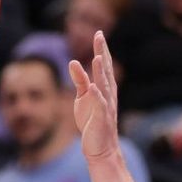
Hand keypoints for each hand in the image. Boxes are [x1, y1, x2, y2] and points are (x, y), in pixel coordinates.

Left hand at [69, 30, 120, 157]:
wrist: (101, 148)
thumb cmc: (92, 122)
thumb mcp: (82, 98)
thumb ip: (80, 80)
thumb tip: (73, 62)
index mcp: (103, 88)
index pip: (103, 66)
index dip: (101, 50)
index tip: (99, 33)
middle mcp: (107, 95)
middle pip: (105, 71)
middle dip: (102, 53)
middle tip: (100, 36)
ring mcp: (105, 107)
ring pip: (104, 86)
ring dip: (101, 72)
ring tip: (98, 57)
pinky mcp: (101, 120)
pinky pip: (99, 107)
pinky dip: (97, 97)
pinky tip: (93, 88)